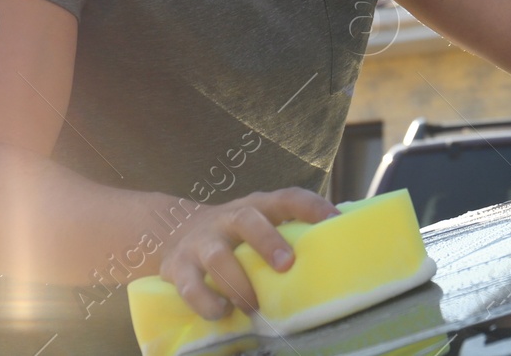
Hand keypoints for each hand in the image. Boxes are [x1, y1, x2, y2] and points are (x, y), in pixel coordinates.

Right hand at [157, 187, 338, 319]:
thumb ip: (288, 230)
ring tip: (252, 306)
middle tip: (287, 266)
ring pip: (217, 257)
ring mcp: (201, 241)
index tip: (335, 219)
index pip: (287, 198)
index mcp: (256, 206)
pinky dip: (206, 301)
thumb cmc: (234, 234)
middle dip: (268, 242)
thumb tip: (339, 245)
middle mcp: (228, 219)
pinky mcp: (178, 266)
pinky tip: (221, 312)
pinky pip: (189, 285)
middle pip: (247, 221)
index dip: (311, 205)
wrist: (172, 230)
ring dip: (237, 282)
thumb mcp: (259, 222)